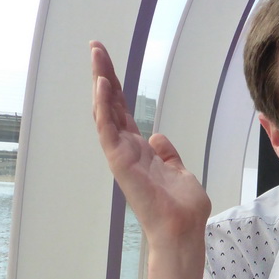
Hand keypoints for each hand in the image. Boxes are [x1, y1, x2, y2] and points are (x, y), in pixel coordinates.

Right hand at [91, 41, 210, 249]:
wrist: (182, 230)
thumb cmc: (182, 209)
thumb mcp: (179, 172)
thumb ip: (168, 155)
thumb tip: (158, 137)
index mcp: (140, 151)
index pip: (123, 112)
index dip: (115, 87)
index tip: (106, 62)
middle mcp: (127, 150)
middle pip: (111, 106)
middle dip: (103, 76)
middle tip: (95, 48)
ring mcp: (122, 156)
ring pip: (105, 113)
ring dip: (100, 84)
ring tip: (96, 56)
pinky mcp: (121, 163)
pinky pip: (108, 131)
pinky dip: (103, 108)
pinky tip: (101, 86)